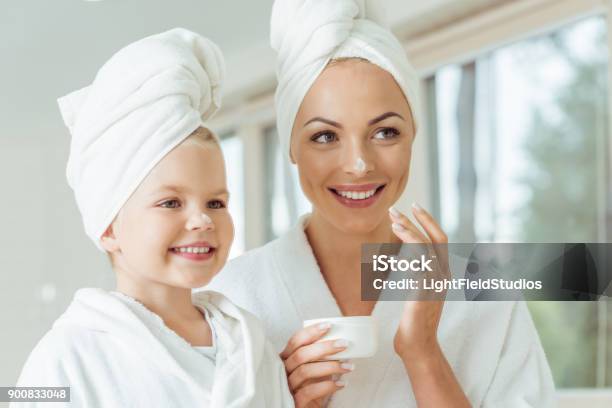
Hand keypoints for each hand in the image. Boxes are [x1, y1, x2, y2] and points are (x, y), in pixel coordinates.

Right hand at [280, 323, 353, 406]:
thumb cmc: (312, 385)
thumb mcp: (315, 367)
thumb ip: (321, 355)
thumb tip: (341, 340)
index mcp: (286, 358)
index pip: (295, 341)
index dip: (311, 332)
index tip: (329, 325)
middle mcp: (283, 371)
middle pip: (301, 354)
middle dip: (324, 347)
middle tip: (344, 344)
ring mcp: (288, 386)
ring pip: (306, 371)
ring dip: (330, 367)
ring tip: (349, 366)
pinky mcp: (294, 401)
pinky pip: (310, 391)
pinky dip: (328, 386)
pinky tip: (342, 384)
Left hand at [388, 203, 449, 359]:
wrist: (418, 347)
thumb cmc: (413, 324)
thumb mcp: (419, 295)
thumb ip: (418, 278)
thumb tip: (409, 264)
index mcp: (442, 274)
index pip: (440, 240)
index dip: (428, 222)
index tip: (413, 209)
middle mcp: (443, 275)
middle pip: (437, 237)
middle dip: (419, 219)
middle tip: (399, 207)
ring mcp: (436, 281)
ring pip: (426, 245)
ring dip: (409, 229)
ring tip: (392, 219)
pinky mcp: (425, 288)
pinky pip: (418, 259)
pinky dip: (408, 244)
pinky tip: (395, 237)